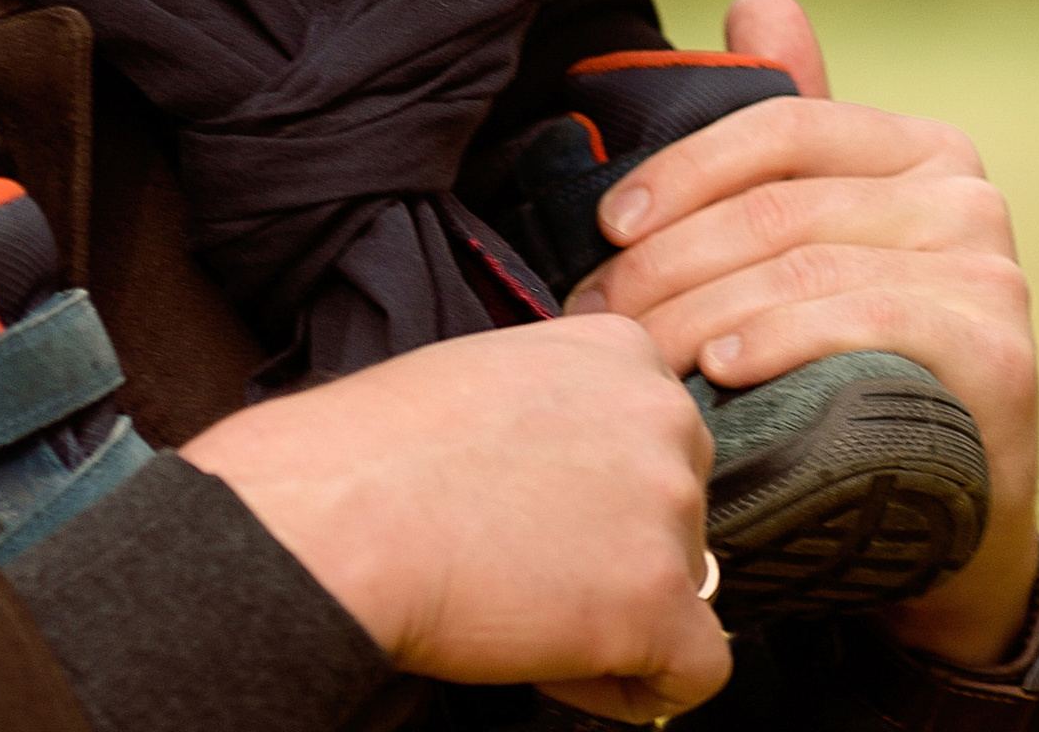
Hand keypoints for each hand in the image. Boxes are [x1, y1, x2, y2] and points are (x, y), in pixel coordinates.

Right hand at [184, 318, 731, 719]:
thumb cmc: (382, 448)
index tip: (540, 509)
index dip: (599, 490)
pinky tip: (560, 664)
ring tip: (525, 607)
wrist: (343, 510)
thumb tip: (585, 479)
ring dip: (616, 615)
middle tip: (529, 563)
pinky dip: (633, 687)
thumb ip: (563, 411)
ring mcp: (668, 506)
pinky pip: (696, 673)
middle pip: (680, 511)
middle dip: (616, 550)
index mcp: (621, 350)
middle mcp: (661, 414)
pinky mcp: (661, 598)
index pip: (657, 439)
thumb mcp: (492, 378)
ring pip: (685, 590)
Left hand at [571, 0, 1038, 668]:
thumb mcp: (816, 238)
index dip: (681, 169)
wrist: (941, 514)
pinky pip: (861, 323)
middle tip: (595, 313)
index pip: (779, 125)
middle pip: (779, 207)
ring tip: (634, 352)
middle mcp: (966, 193)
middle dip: (667, 260)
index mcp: (918, 146)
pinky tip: (718, 370)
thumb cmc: (853, 358)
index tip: (603, 223)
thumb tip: (759, 1)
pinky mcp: (997, 352)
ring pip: (803, 268)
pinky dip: (776, 341)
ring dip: (696, 311)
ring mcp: (990, 272)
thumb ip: (786, 129)